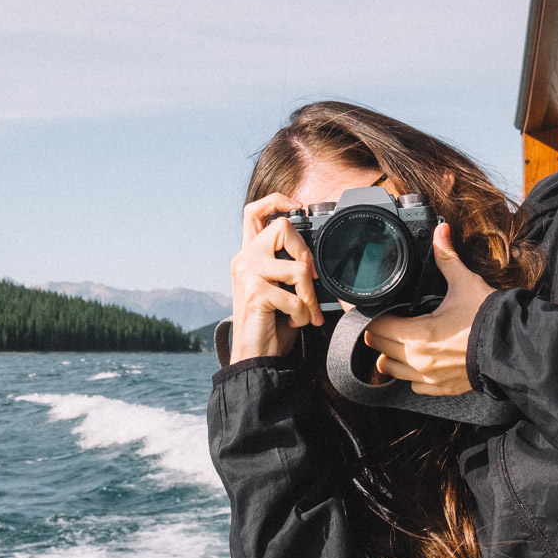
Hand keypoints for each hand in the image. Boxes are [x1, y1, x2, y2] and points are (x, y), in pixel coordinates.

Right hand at [228, 193, 325, 361]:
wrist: (254, 357)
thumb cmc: (271, 324)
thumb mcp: (279, 288)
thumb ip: (287, 267)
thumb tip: (313, 259)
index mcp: (249, 255)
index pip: (254, 212)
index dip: (276, 201)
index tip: (297, 206)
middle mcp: (244, 259)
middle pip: (282, 228)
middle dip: (306, 254)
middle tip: (311, 279)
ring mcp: (247, 273)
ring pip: (298, 267)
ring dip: (310, 296)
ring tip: (304, 312)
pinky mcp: (255, 292)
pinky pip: (296, 297)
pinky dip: (303, 314)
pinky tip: (294, 322)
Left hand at [360, 222, 495, 395]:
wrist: (516, 348)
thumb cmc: (489, 317)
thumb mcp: (465, 283)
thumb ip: (446, 257)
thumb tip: (440, 230)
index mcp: (417, 335)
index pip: (374, 326)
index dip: (365, 313)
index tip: (362, 305)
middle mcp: (418, 360)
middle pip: (377, 346)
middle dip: (375, 330)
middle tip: (382, 315)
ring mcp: (429, 378)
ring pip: (389, 369)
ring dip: (388, 354)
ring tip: (397, 337)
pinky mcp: (441, 388)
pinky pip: (412, 384)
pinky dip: (409, 372)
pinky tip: (418, 357)